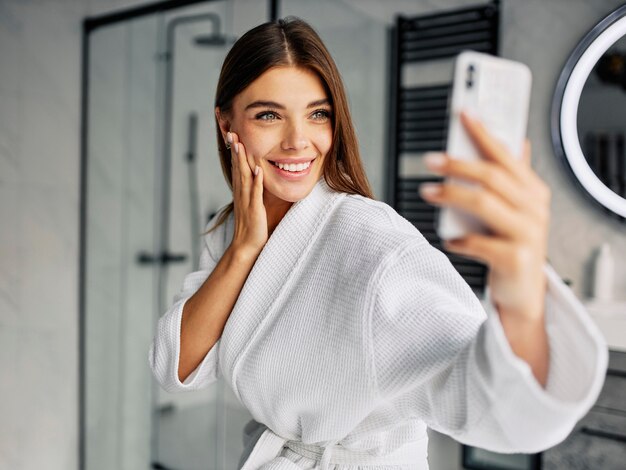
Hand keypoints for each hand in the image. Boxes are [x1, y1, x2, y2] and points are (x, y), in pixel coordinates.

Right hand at [227, 131, 267, 256]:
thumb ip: (253, 192)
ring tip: (241, 145)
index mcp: (241, 193)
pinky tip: (258, 169)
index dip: (235, 153)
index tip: (233, 137)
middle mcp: (241, 194)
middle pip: (237, 169)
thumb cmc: (252, 228)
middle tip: (232, 133)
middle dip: (236, 151)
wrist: (246, 247)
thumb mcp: (251, 205)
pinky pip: (256, 193)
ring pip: (244, 177)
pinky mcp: (255, 210)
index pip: (237, 168)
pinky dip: (257, 181)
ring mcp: (247, 202)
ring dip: (242, 161)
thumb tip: (256, 179)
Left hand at [419, 112, 550, 322]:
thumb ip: (513, 178)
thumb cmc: (514, 247)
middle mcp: (534, 209)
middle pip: (492, 176)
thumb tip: (515, 141)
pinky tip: (448, 239)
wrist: (524, 295)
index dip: (484, 132)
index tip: (463, 113)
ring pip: (485, 203)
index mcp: (533, 191)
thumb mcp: (517, 209)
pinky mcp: (516, 259)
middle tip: (430, 159)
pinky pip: (480, 243)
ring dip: (451, 195)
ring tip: (427, 191)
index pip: (505, 154)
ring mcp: (528, 234)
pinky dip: (459, 239)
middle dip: (458, 163)